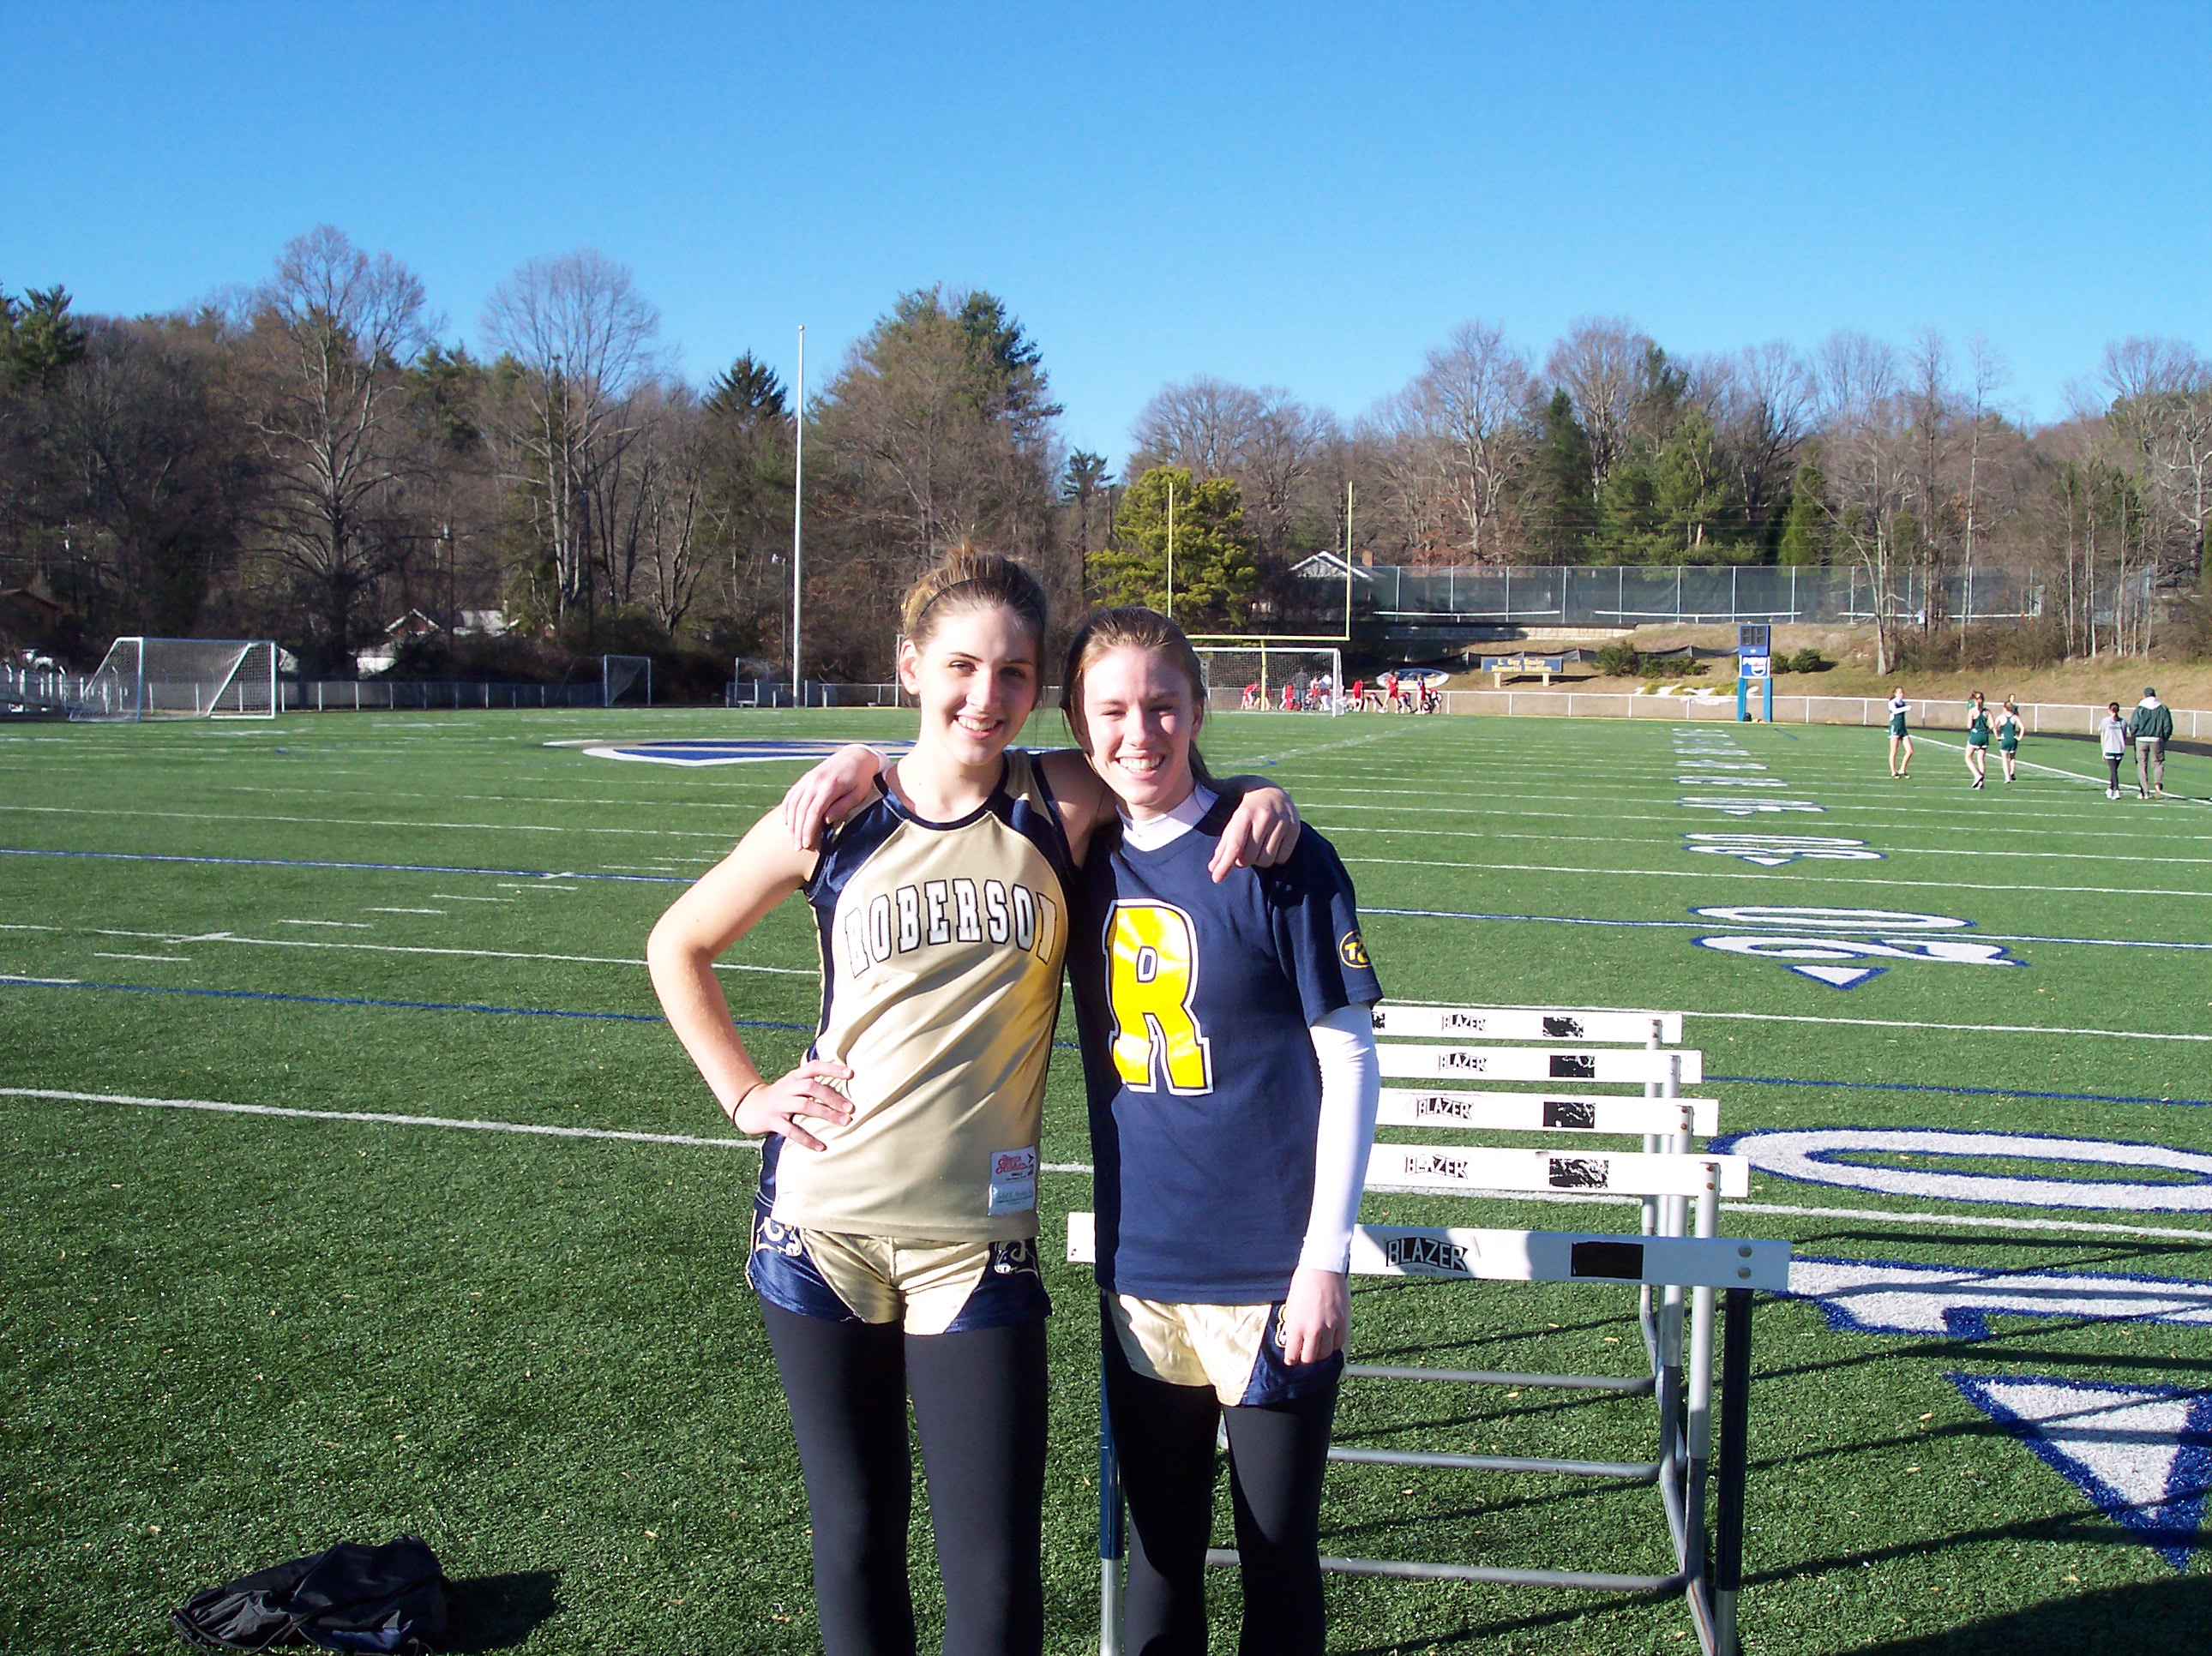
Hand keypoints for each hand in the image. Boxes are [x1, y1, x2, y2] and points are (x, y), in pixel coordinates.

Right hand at [730, 1058, 855, 1151]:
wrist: (748, 1106)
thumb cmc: (780, 1096)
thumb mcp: (792, 1084)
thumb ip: (812, 1084)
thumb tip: (843, 1091)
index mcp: (794, 1077)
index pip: (814, 1067)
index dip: (832, 1068)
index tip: (851, 1073)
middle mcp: (787, 1087)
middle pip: (811, 1087)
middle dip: (832, 1097)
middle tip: (851, 1108)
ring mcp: (779, 1104)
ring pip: (804, 1106)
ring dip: (826, 1114)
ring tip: (844, 1122)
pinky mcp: (772, 1121)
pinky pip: (791, 1130)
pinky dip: (807, 1139)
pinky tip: (821, 1147)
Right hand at [780, 745, 883, 850]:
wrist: (855, 756)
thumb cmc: (860, 779)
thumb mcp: (858, 794)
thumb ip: (842, 807)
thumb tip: (826, 821)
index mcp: (829, 786)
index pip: (813, 812)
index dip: (808, 830)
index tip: (807, 844)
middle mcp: (814, 781)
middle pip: (801, 810)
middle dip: (798, 831)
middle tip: (798, 847)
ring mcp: (807, 779)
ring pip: (793, 803)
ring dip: (791, 823)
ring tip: (792, 839)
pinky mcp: (805, 779)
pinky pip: (791, 795)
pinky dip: (787, 809)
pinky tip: (787, 822)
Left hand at [1209, 784, 1300, 881]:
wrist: (1270, 792)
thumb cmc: (1247, 813)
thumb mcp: (1232, 824)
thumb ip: (1223, 848)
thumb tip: (1214, 870)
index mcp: (1245, 814)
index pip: (1235, 846)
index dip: (1225, 865)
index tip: (1216, 878)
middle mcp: (1264, 817)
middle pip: (1250, 858)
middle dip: (1244, 860)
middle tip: (1245, 851)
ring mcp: (1282, 822)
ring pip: (1266, 861)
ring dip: (1259, 860)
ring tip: (1258, 847)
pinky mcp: (1295, 829)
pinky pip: (1282, 858)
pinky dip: (1275, 858)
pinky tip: (1271, 846)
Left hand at [1277, 1266, 1348, 1365]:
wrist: (1322, 1267)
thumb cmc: (1303, 1282)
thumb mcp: (1290, 1305)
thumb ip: (1292, 1324)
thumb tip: (1292, 1338)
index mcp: (1296, 1325)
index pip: (1292, 1354)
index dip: (1291, 1360)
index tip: (1291, 1360)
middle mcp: (1313, 1329)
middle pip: (1310, 1358)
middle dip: (1305, 1359)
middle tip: (1304, 1356)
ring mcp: (1330, 1326)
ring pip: (1326, 1353)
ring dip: (1320, 1353)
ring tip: (1317, 1348)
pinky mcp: (1343, 1321)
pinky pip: (1339, 1342)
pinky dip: (1334, 1345)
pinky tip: (1330, 1342)